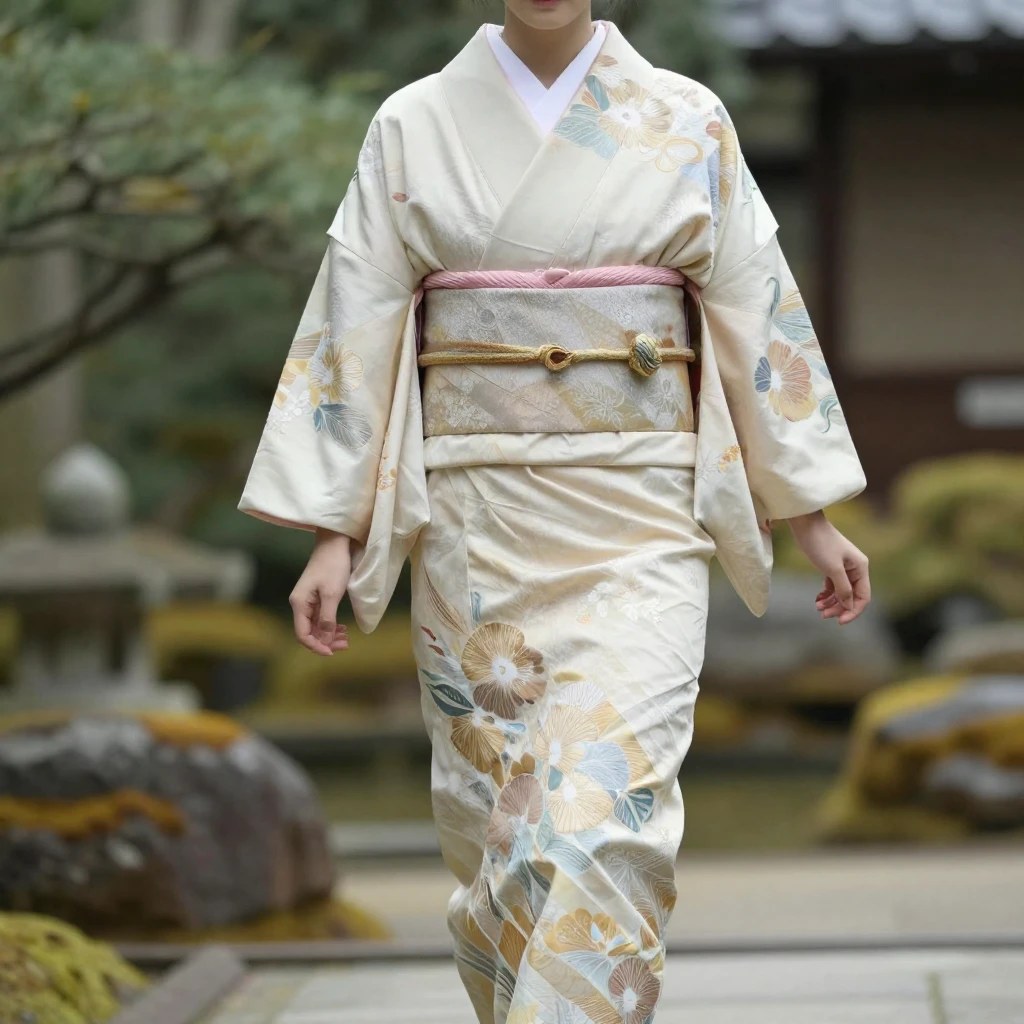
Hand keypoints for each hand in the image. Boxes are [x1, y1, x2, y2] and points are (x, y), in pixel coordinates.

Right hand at [289, 529, 351, 655]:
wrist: (334, 543)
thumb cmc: (333, 565)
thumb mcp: (332, 594)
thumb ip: (327, 618)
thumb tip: (325, 640)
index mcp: (299, 603)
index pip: (302, 634)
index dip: (316, 646)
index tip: (332, 652)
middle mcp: (301, 604)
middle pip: (309, 632)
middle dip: (325, 641)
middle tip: (345, 645)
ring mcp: (309, 601)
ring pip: (317, 626)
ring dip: (329, 635)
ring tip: (346, 639)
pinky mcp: (317, 597)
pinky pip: (321, 617)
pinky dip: (331, 625)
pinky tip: (342, 628)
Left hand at [786, 511, 870, 625]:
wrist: (805, 524)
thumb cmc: (820, 543)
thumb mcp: (832, 569)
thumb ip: (843, 589)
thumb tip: (849, 606)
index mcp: (861, 567)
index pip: (863, 597)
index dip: (853, 611)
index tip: (839, 622)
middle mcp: (855, 568)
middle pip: (852, 596)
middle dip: (839, 608)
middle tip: (822, 615)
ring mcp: (844, 567)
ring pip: (841, 592)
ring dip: (831, 602)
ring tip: (817, 607)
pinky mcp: (832, 565)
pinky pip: (833, 585)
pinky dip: (826, 593)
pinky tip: (818, 599)